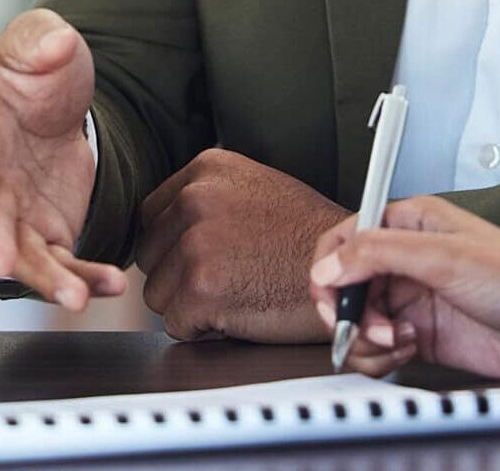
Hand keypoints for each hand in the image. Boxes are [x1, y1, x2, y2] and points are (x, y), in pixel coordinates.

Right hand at [0, 9, 126, 309]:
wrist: (51, 100)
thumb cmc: (31, 68)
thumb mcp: (36, 39)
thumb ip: (40, 39)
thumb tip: (57, 44)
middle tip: (5, 264)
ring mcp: (16, 211)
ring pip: (24, 255)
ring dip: (46, 279)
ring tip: (76, 298)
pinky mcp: (47, 231)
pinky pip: (62, 262)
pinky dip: (84, 277)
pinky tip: (109, 286)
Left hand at [135, 149, 345, 341]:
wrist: (350, 273)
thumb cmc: (312, 239)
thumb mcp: (258, 189)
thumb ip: (211, 197)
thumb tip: (167, 223)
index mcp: (208, 169)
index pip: (151, 214)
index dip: (172, 244)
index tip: (200, 257)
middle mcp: (196, 199)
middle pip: (149, 253)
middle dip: (177, 275)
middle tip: (224, 279)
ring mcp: (196, 243)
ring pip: (156, 293)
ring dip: (188, 304)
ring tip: (236, 294)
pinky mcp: (201, 288)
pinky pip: (175, 324)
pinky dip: (202, 330)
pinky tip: (238, 313)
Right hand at [309, 195, 499, 377]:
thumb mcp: (445, 257)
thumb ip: (378, 254)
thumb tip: (328, 266)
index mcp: (409, 223)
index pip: (343, 239)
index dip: (330, 271)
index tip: (334, 298)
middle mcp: (407, 259)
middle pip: (344, 286)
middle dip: (350, 312)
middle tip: (374, 327)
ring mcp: (414, 299)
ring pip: (358, 321)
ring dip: (368, 338)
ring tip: (401, 340)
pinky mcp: (423, 335)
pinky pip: (379, 348)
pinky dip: (384, 356)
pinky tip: (412, 349)